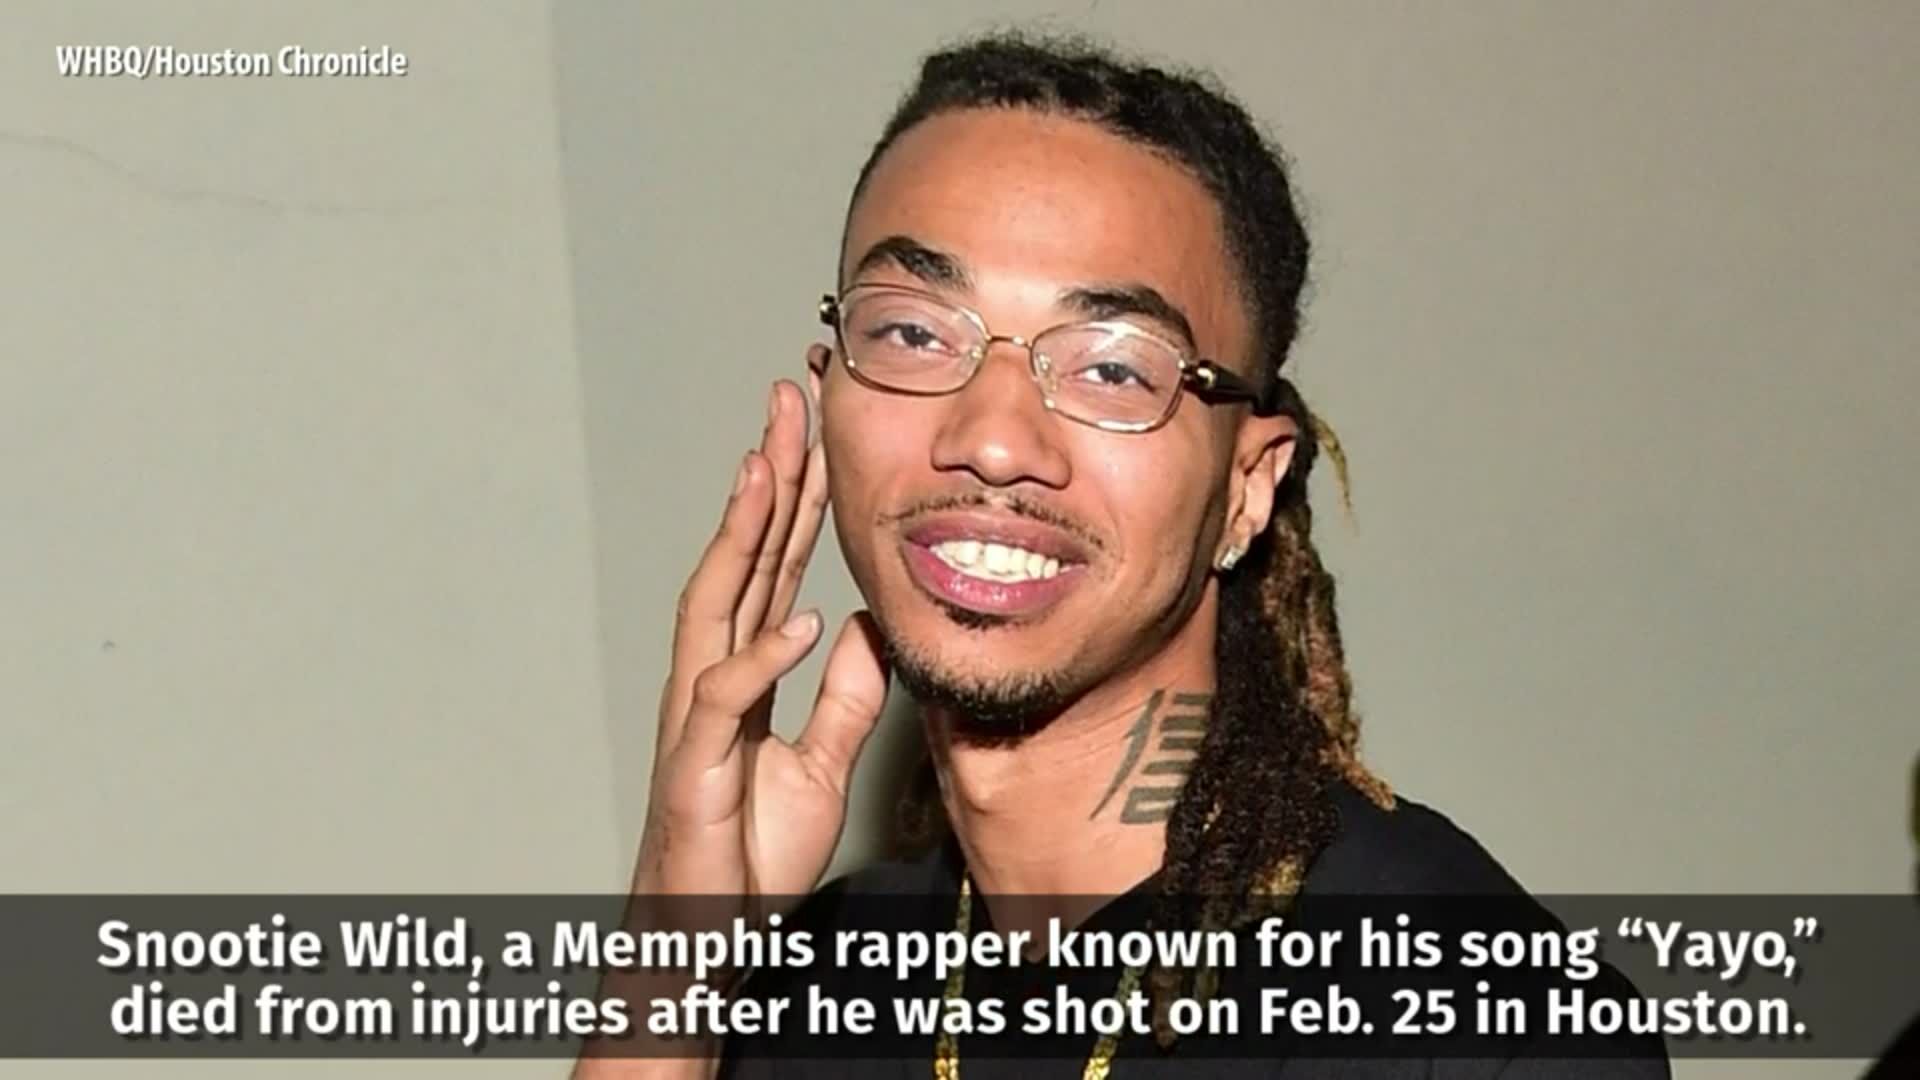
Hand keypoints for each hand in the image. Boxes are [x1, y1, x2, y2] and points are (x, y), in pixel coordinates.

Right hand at [633, 357, 888, 909]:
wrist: (705, 935)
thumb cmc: (747, 854)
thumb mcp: (818, 768)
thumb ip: (841, 700)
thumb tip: (861, 631)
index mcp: (743, 674)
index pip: (771, 568)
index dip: (795, 501)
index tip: (818, 434)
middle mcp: (712, 679)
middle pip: (739, 561)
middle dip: (765, 482)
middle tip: (786, 405)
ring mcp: (696, 718)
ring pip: (714, 606)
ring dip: (743, 536)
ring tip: (768, 467)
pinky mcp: (692, 767)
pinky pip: (722, 699)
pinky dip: (759, 657)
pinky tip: (795, 616)